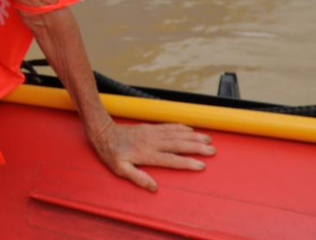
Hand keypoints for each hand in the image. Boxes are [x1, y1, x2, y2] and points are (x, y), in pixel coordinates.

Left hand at [89, 120, 215, 191]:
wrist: (102, 132)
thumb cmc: (110, 153)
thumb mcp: (119, 169)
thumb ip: (137, 177)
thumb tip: (154, 188)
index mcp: (146, 154)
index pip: (170, 159)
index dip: (186, 163)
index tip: (201, 165)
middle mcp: (152, 142)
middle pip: (178, 144)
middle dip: (196, 147)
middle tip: (212, 150)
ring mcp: (152, 133)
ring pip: (176, 134)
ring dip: (193, 136)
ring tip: (208, 139)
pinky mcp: (149, 127)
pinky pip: (168, 126)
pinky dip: (181, 127)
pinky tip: (190, 129)